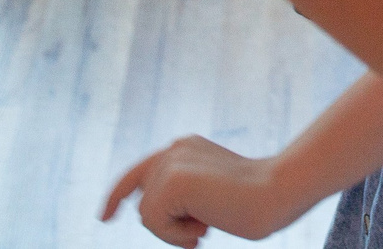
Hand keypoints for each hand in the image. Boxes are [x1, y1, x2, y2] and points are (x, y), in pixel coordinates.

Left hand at [101, 136, 303, 246]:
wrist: (277, 193)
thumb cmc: (255, 202)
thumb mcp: (211, 197)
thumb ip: (184, 196)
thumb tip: (152, 213)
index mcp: (185, 148)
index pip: (140, 172)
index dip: (118, 195)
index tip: (105, 217)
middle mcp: (175, 149)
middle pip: (143, 202)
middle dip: (165, 227)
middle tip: (202, 230)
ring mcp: (172, 161)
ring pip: (147, 215)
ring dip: (174, 232)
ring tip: (207, 225)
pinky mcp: (172, 179)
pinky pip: (154, 222)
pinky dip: (175, 234)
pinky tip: (204, 226)